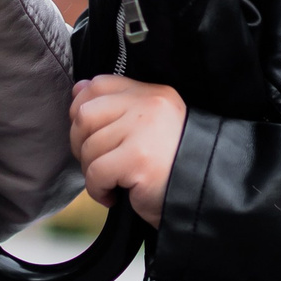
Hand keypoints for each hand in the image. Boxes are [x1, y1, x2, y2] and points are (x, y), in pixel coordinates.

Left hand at [70, 76, 186, 226]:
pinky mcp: (138, 160)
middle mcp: (148, 106)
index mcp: (152, 94)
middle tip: (97, 163)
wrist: (202, 195)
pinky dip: (97, 190)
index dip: (82, 109)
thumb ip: (116, 105)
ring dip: (92, 172)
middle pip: (86, 115)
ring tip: (112, 182)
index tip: (89, 134)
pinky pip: (96, 172)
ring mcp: (143, 132)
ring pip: (89, 147)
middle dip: (80, 143)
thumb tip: (78, 89)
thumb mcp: (147, 126)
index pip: (100, 85)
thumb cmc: (170, 165)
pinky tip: (113, 196)